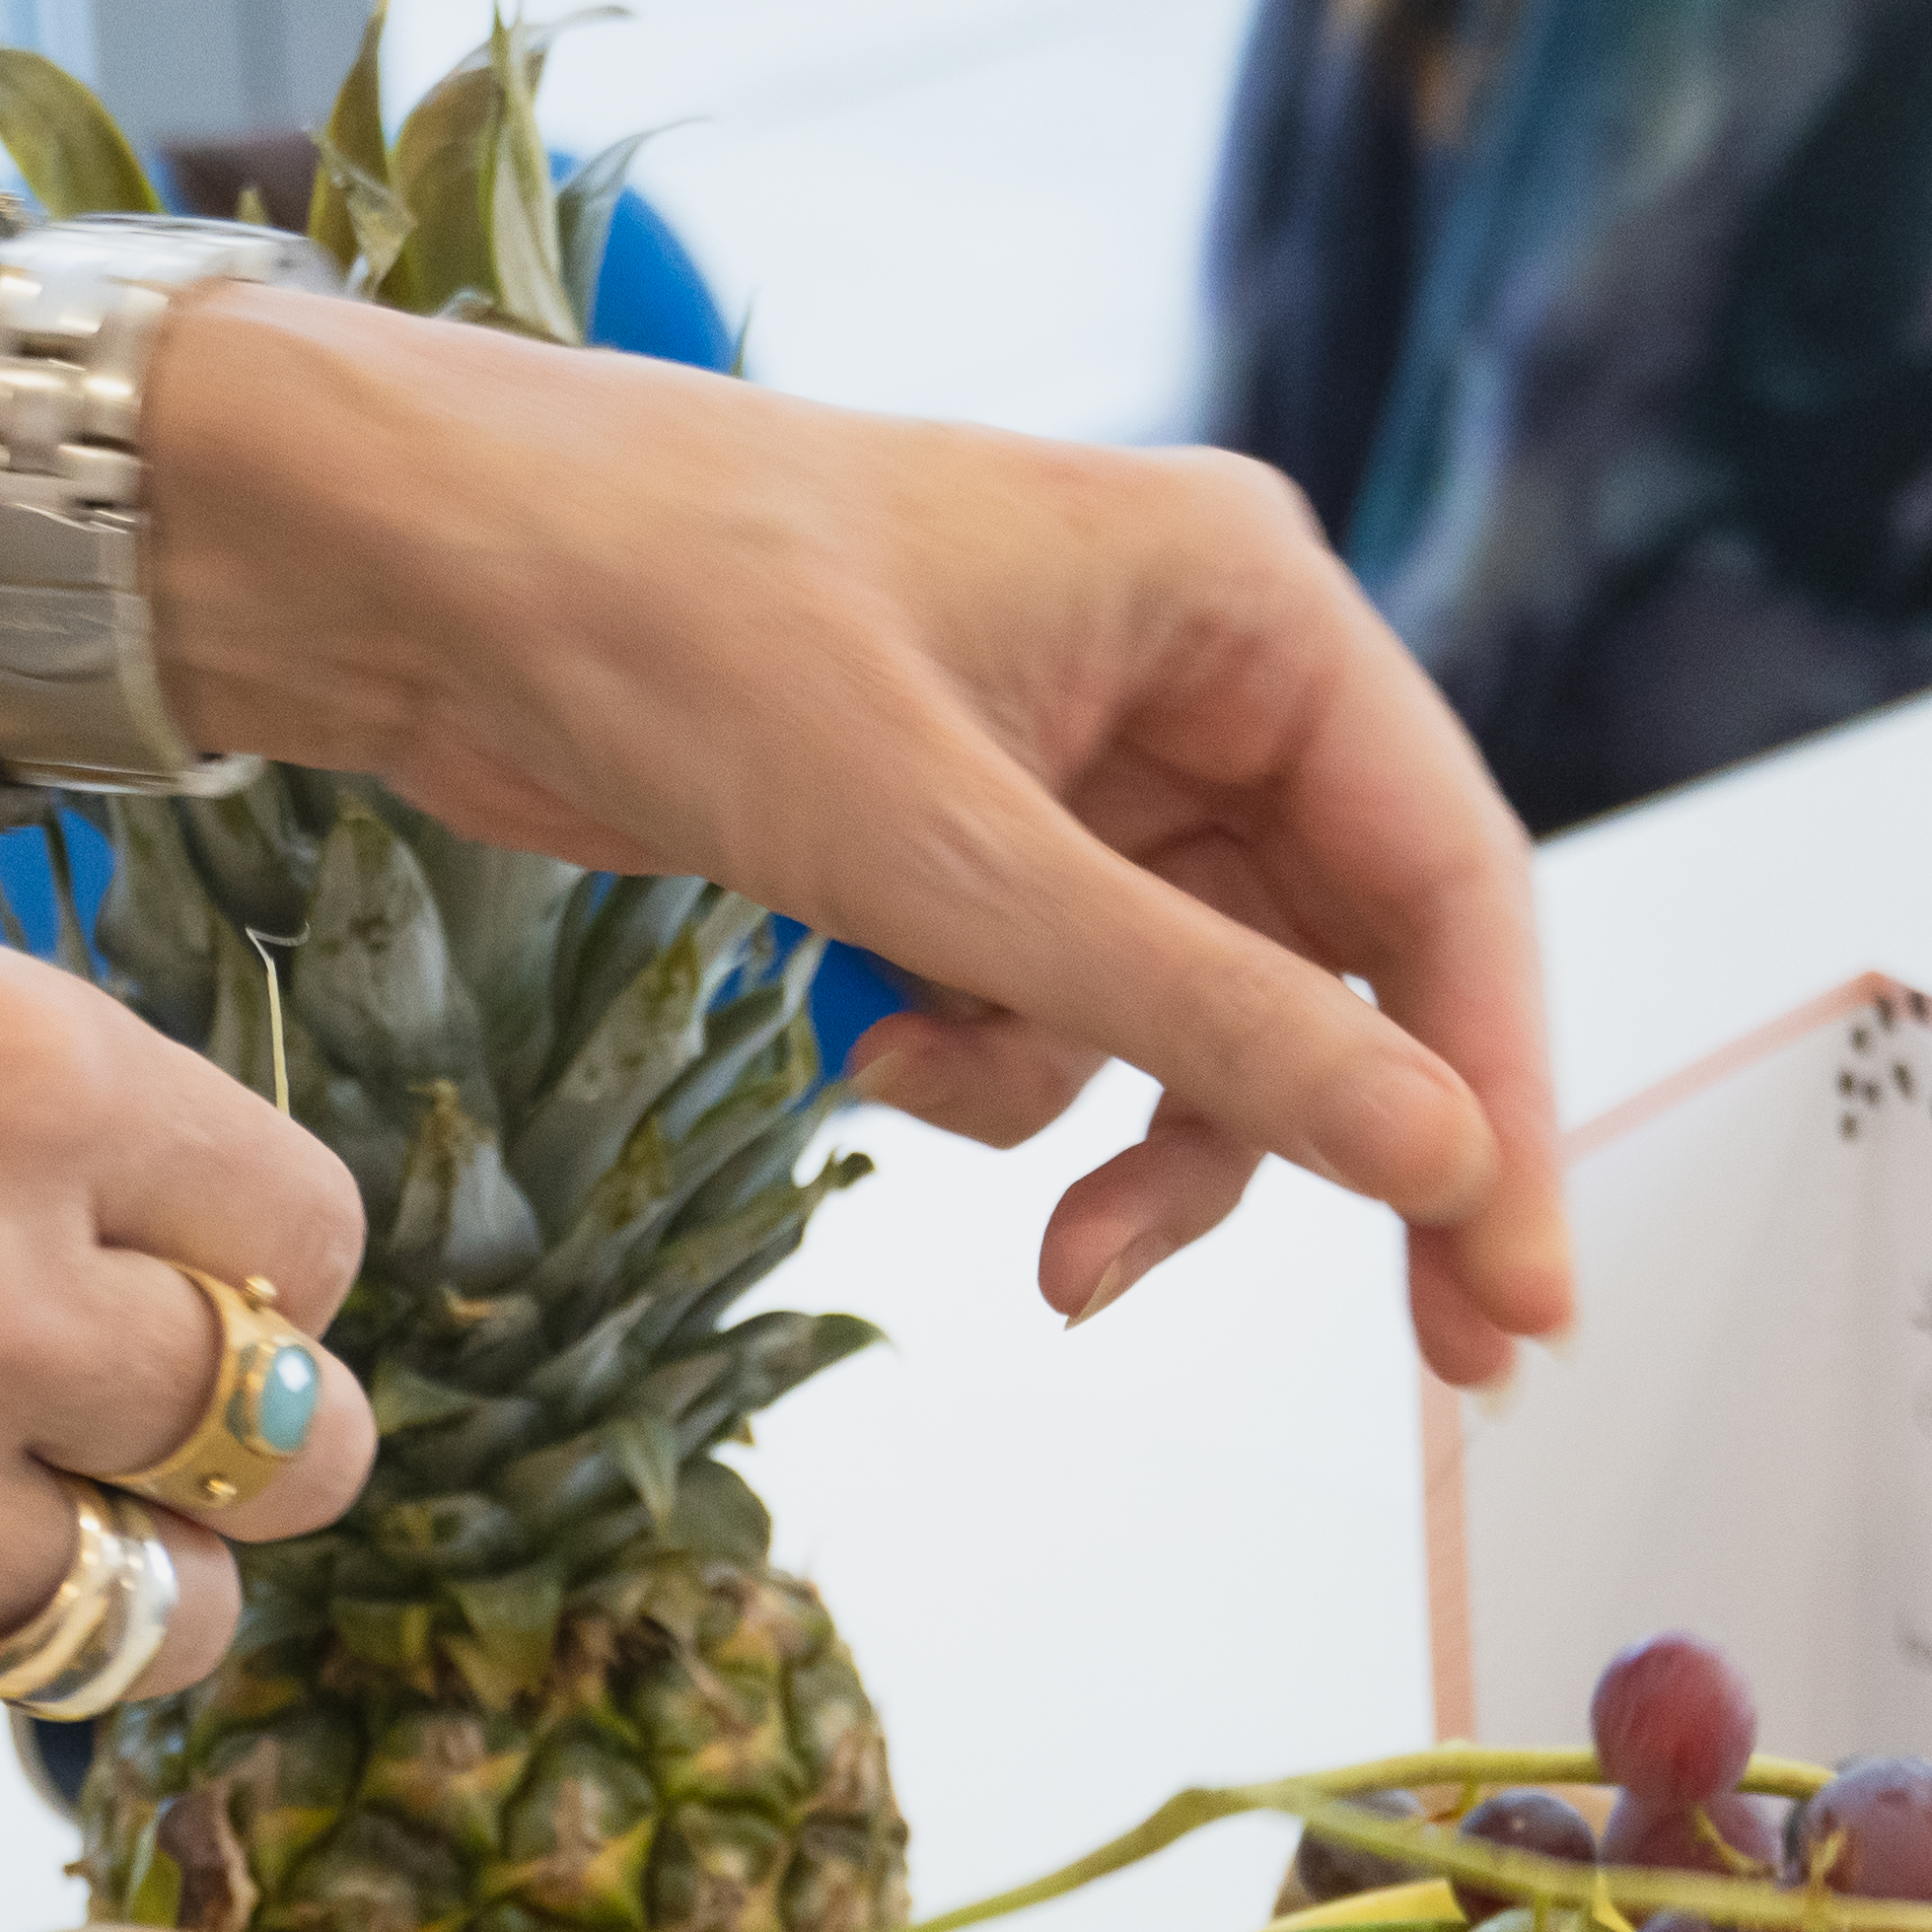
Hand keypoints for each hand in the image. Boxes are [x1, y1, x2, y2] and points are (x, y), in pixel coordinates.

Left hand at [151, 296, 1573, 1388]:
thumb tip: (1436, 1160)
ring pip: (1200, 1021)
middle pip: (1349, 968)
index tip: (1517, 1293)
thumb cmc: (670, 622)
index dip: (1499, 1096)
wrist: (414, 572)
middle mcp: (1195, 673)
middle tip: (1434, 1359)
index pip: (1448, 880)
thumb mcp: (954, 857)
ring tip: (1050, 1253)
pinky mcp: (969, 838)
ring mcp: (1084, 760)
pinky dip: (993, 1078)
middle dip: (1339, 1157)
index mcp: (1246, 603)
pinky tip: (877, 1055)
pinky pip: (1061, 1013)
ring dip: (1134, 1145)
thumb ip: (1204, 1019)